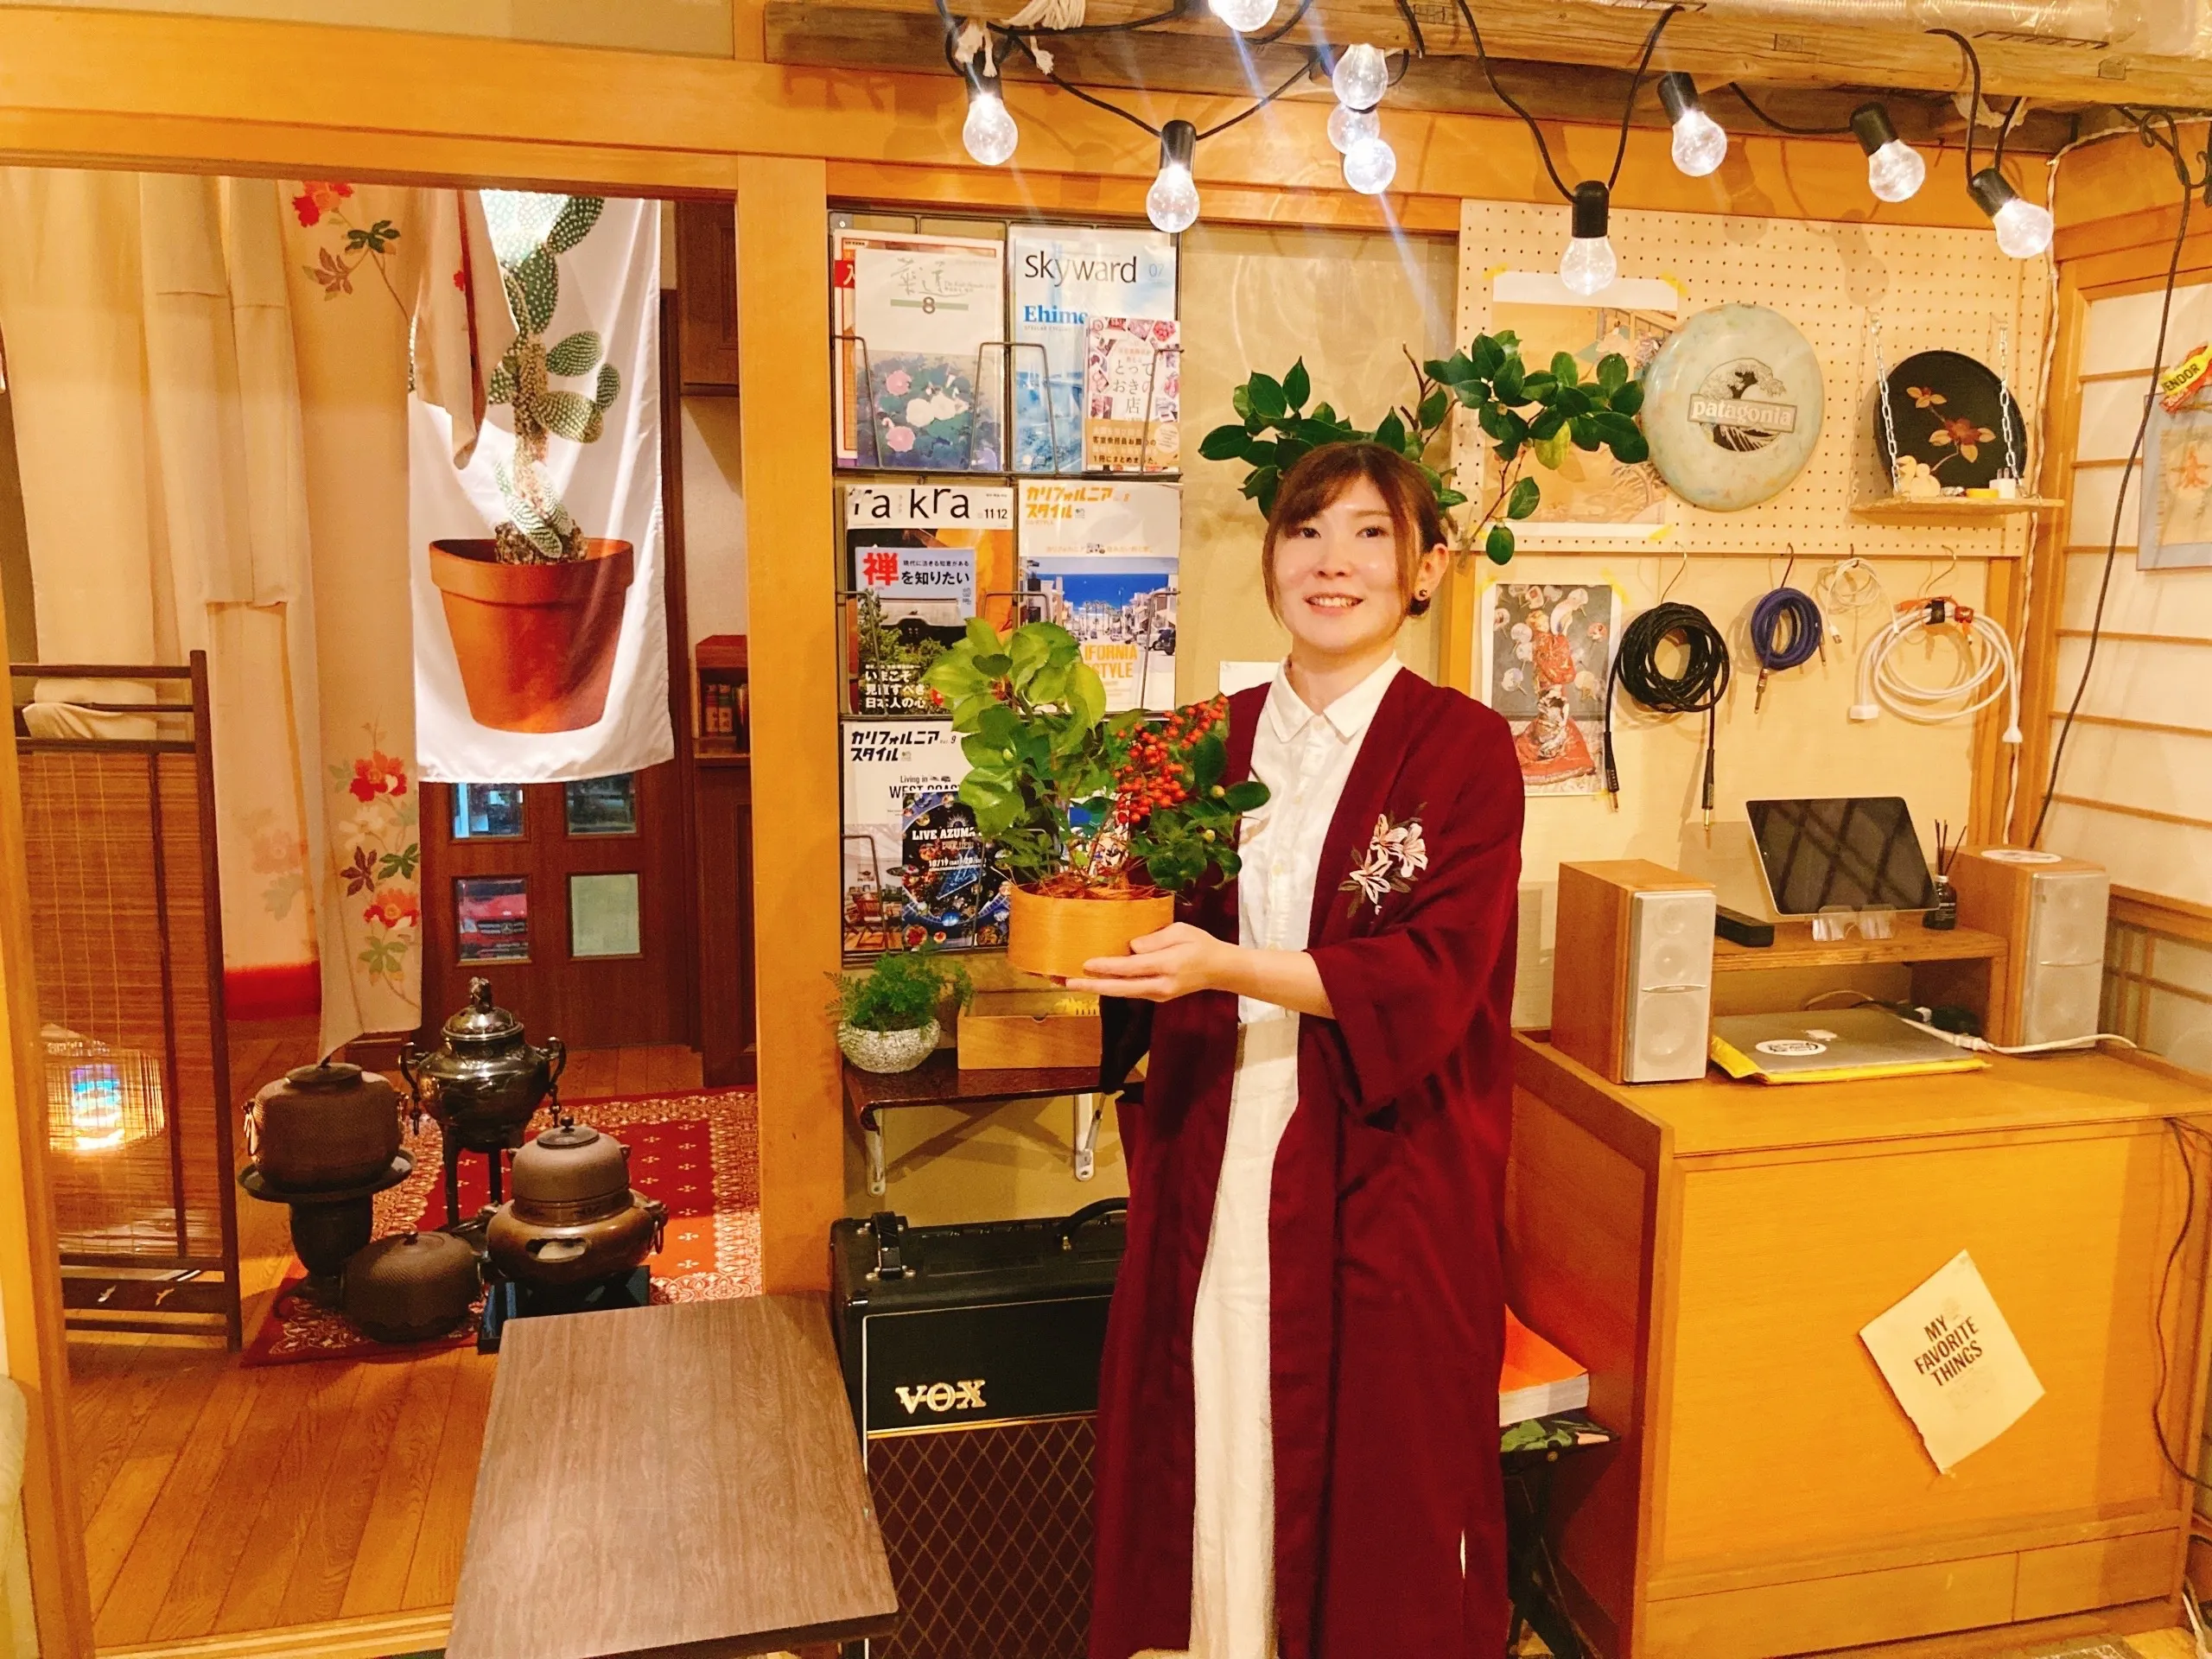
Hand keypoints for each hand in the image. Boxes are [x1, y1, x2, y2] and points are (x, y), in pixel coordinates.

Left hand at [1065, 923, 1233, 1002]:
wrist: (1219, 970)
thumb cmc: (1200, 944)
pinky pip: (1129, 991)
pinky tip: (1095, 982)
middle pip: (1121, 988)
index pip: (1132, 968)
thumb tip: (1131, 947)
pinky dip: (1111, 987)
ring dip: (1098, 988)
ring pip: (1123, 992)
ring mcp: (1158, 995)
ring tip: (1073, 983)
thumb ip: (1155, 940)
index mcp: (1168, 966)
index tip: (1086, 964)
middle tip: (1068, 983)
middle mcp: (1161, 985)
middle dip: (1093, 986)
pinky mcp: (1156, 997)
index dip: (1108, 966)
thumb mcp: (1181, 932)